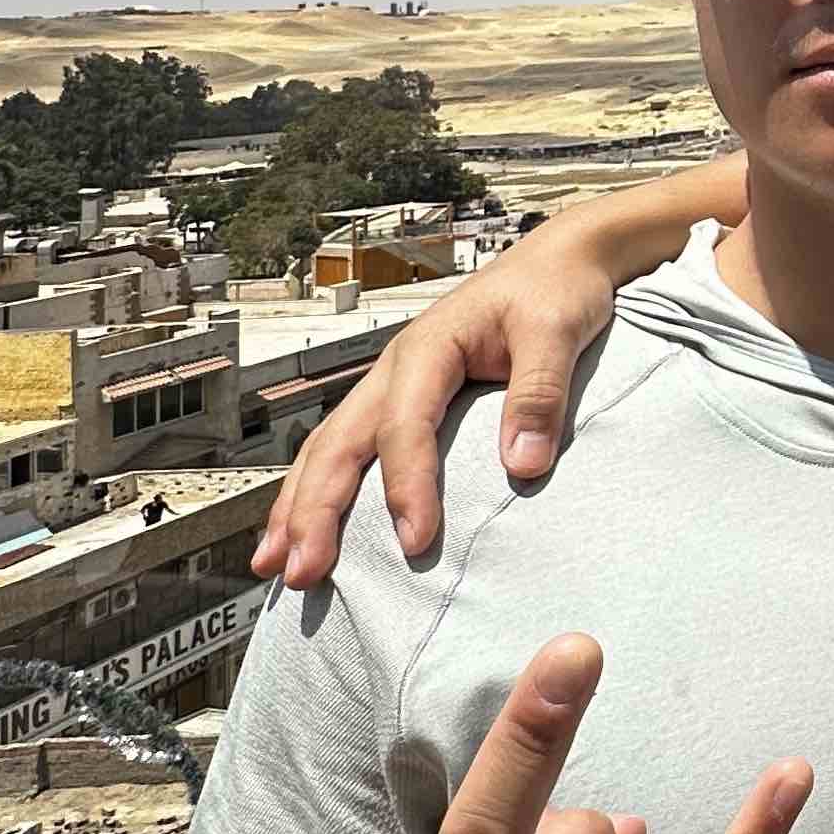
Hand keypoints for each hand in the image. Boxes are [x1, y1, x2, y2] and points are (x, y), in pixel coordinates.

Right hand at [256, 237, 621, 588]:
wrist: (558, 261)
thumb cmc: (555, 290)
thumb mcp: (557, 330)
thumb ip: (540, 394)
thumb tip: (524, 465)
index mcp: (430, 347)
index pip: (406, 425)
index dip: (407, 485)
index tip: (415, 540)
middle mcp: (397, 368)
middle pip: (339, 442)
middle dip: (314, 510)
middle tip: (301, 573)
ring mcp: (392, 386)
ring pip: (328, 449)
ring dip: (298, 507)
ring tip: (275, 565)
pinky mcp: (401, 402)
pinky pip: (346, 449)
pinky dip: (317, 491)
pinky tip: (303, 530)